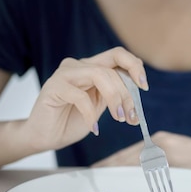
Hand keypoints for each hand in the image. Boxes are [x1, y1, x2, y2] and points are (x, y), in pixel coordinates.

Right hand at [22, 47, 148, 151]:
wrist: (46, 136)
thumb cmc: (72, 121)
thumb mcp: (101, 105)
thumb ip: (115, 94)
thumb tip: (140, 91)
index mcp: (91, 67)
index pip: (118, 55)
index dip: (135, 66)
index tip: (144, 87)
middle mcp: (78, 66)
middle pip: (112, 68)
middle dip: (127, 94)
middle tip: (131, 116)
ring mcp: (64, 74)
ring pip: (100, 75)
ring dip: (115, 99)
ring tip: (119, 119)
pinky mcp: (54, 87)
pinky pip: (80, 97)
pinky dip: (91, 115)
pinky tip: (94, 129)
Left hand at [92, 131, 190, 176]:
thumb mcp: (184, 163)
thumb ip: (163, 168)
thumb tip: (139, 182)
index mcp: (161, 143)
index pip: (129, 155)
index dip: (110, 164)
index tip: (95, 173)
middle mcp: (161, 142)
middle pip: (125, 157)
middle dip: (106, 168)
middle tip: (88, 178)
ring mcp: (168, 149)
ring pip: (133, 161)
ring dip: (114, 171)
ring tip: (97, 181)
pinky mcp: (175, 156)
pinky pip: (148, 167)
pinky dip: (131, 173)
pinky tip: (119, 181)